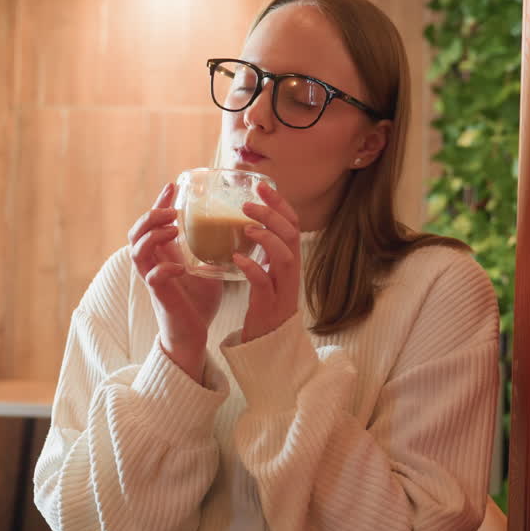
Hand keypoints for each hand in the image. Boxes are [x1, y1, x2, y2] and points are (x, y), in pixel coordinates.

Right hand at [128, 182, 221, 381]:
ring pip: (137, 251)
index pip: (152, 223)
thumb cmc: (198, 301)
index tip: (172, 185)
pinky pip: (153, 278)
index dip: (158, 202)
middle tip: (171, 211)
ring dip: (153, 236)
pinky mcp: (160, 297)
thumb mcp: (207, 266)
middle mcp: (153, 264)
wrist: (194, 334)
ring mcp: (153, 280)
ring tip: (172, 230)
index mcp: (163, 254)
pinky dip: (164, 269)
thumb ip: (212, 248)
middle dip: (150, 216)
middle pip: (135, 233)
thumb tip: (235, 226)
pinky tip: (180, 267)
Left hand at [233, 182, 300, 342]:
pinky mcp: (269, 305)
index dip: (279, 203)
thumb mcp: (267, 273)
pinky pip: (263, 282)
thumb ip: (263, 251)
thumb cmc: (264, 305)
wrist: (268, 345)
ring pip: (285, 256)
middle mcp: (290, 271)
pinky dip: (252, 268)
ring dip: (266, 237)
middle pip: (291, 235)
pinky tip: (237, 259)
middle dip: (272, 214)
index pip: (292, 224)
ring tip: (246, 227)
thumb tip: (246, 223)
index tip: (261, 186)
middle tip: (248, 204)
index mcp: (288, 260)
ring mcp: (282, 288)